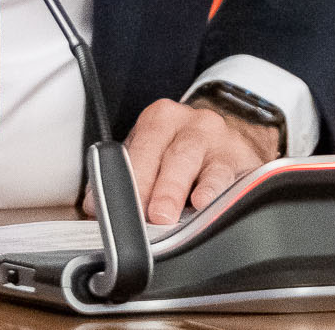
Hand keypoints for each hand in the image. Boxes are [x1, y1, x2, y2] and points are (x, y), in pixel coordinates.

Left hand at [110, 97, 279, 225]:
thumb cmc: (186, 153)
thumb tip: (95, 207)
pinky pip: (223, 174)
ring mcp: (215, 139)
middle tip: (136, 212)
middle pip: (162, 153)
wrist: (236, 140)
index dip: (120, 180)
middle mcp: (188, 123)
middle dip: (147, 185)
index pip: (136, 148)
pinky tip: (203, 202)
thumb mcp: (156, 154)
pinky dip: (212, 190)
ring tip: (162, 215)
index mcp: (159, 120)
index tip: (107, 207)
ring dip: (173, 190)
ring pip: (190, 160)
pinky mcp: (239, 158)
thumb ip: (126, 177)